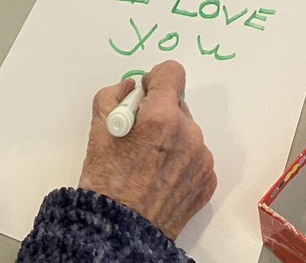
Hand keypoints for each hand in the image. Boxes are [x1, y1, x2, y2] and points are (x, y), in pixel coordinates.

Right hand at [78, 61, 216, 240]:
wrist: (122, 233)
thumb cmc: (108, 185)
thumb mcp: (98, 130)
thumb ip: (112, 96)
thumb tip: (130, 87)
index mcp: (162, 118)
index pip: (172, 72)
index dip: (156, 79)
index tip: (145, 94)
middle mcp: (188, 135)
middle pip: (178, 104)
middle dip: (159, 113)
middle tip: (139, 136)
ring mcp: (201, 159)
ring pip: (187, 131)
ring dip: (171, 137)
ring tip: (148, 162)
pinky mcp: (207, 181)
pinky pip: (196, 156)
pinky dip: (181, 160)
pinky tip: (160, 176)